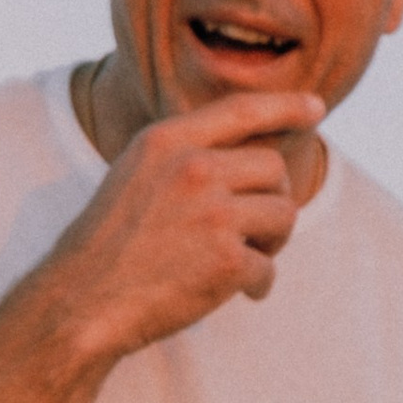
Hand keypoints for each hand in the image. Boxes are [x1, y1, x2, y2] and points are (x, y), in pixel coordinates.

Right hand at [48, 90, 324, 358]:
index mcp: (167, 141)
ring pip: (284, 215)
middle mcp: (193, 168)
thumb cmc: (114, 241)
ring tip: (242, 260)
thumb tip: (250, 159)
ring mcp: (213, 213)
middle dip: (274, 201)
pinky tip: (236, 293)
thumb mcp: (138, 173)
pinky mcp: (227, 260)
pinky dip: (257, 286)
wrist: (87, 297)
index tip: (315, 107)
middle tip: (254, 233)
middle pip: (274, 169)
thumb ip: (186, 157)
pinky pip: (269, 269)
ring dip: (272, 243)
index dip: (285, 106)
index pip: (240, 110)